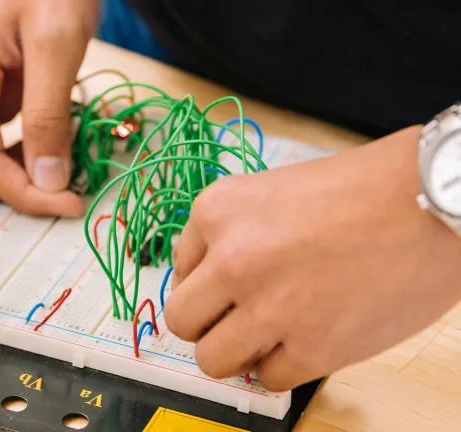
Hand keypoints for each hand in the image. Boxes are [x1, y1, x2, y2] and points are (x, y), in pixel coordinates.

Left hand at [165, 126, 460, 390]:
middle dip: (209, 324)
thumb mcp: (271, 192)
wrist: (434, 200)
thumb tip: (208, 284)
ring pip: (212, 360)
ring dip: (237, 354)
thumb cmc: (364, 190)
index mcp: (217, 211)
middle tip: (239, 318)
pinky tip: (307, 340)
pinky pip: (268, 379)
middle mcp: (231, 259)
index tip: (232, 286)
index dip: (208, 282)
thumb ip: (231, 235)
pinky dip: (283, 367)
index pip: (179, 270)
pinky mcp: (311, 348)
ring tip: (270, 335)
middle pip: (182, 321)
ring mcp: (269, 307)